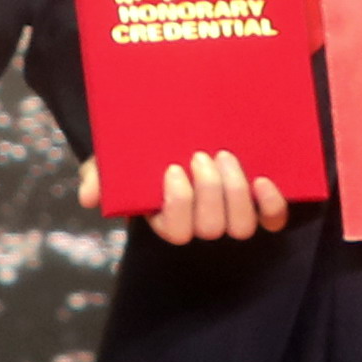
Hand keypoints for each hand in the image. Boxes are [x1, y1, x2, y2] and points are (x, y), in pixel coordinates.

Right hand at [78, 151, 291, 243]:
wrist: (178, 130)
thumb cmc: (143, 149)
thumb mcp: (115, 159)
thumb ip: (99, 175)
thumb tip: (88, 197)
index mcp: (165, 217)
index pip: (175, 231)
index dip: (179, 205)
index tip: (174, 169)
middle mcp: (200, 222)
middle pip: (210, 228)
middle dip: (209, 192)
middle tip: (204, 156)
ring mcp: (231, 215)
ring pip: (240, 226)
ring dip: (236, 194)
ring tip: (226, 158)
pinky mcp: (259, 206)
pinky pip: (272, 220)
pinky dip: (272, 205)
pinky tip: (265, 180)